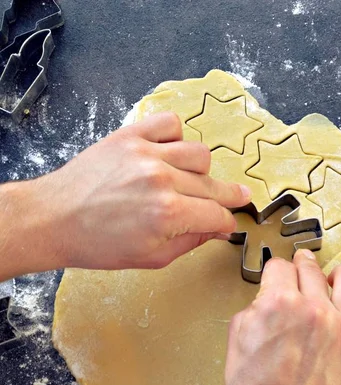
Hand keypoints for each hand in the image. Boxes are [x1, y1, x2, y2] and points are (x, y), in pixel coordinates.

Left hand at [32, 112, 249, 270]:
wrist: (54, 219)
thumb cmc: (98, 244)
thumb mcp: (152, 257)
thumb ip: (191, 242)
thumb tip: (217, 230)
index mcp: (169, 215)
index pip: (217, 214)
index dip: (227, 221)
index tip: (228, 222)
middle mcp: (162, 180)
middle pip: (213, 185)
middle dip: (228, 197)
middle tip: (239, 197)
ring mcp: (146, 154)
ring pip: (199, 154)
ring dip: (202, 171)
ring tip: (192, 180)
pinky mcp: (130, 136)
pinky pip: (171, 124)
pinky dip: (177, 137)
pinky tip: (171, 153)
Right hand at [225, 249, 340, 384]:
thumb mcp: (238, 340)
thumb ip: (255, 308)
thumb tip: (269, 295)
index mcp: (278, 304)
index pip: (280, 267)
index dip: (276, 272)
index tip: (279, 277)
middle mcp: (314, 309)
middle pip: (311, 268)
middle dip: (302, 267)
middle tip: (302, 272)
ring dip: (339, 277)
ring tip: (334, 285)